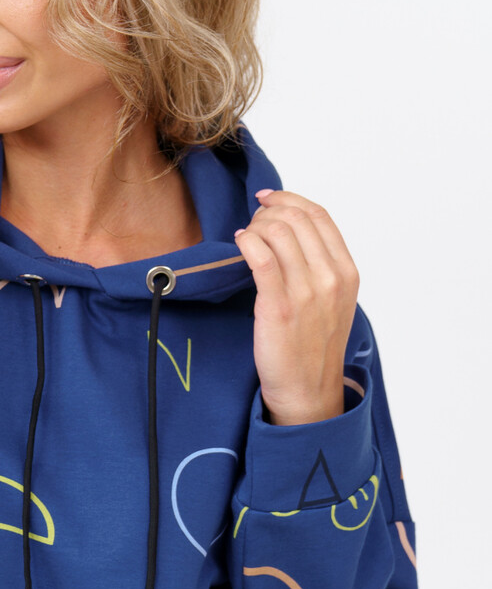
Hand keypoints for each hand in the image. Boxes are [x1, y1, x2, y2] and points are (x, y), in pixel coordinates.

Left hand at [233, 190, 358, 425]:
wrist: (308, 391)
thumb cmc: (314, 345)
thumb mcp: (333, 300)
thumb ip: (321, 265)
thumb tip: (290, 228)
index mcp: (347, 272)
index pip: (319, 215)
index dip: (290, 198)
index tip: (268, 198)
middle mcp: (331, 278)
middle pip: (296, 218)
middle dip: (268, 211)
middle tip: (253, 223)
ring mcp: (306, 292)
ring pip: (277, 232)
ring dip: (255, 226)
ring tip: (246, 238)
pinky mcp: (278, 307)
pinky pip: (260, 257)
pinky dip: (246, 241)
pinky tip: (240, 243)